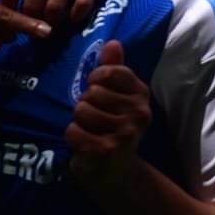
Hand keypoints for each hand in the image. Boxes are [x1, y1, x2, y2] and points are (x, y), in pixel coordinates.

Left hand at [0, 0, 121, 24]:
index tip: (13, 17)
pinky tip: (74, 14)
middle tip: (36, 24)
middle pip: (32, 5)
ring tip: (54, 20)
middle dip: (32, 20)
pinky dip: (75, 16)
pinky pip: (82, 5)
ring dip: (53, 21)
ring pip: (55, 10)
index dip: (8, 10)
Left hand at [65, 40, 150, 195]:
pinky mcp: (108, 150)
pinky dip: (73, 138)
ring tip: (91, 132)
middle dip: (85, 105)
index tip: (99, 92)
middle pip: (91, 92)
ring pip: (81, 111)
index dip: (95, 80)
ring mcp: (125, 132)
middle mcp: (139, 113)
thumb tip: (113, 42)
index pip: (110, 72)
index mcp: (141, 94)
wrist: (115, 172)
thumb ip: (114, 68)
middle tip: (96, 119)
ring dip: (78, 122)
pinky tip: (86, 146)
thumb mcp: (116, 95)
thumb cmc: (112, 127)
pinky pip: (73, 131)